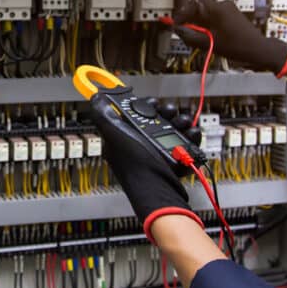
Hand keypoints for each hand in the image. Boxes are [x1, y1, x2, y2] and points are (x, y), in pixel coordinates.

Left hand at [88, 95, 202, 238]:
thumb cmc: (134, 166)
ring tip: (184, 124)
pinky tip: (191, 135)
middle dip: (168, 113)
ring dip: (182, 122)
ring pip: (174, 129)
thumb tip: (95, 97)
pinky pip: (186, 144)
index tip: (153, 103)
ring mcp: (158, 153)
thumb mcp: (113, 134)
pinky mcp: (175, 161)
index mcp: (125, 137)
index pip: (135, 113)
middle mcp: (141, 145)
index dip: (145, 105)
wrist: (158, 189)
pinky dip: (191, 138)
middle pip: (158, 119)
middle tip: (171, 113)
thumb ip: (102, 114)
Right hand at [173, 0, 286, 74]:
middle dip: (190, 18)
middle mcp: (223, 5)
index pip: (193, 5)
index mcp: (217, 9)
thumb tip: (178, 31)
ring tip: (196, 35)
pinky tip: (207, 35)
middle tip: (184, 30)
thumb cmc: (237, 46)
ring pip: (206, 12)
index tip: (176, 24)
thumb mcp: (209, 43)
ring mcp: (228, 9)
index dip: (182, 15)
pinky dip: (207, 23)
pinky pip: (214, 15)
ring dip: (198, 22)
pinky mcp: (231, 15)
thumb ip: (191, 36)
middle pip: (199, 7)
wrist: (258, 49)